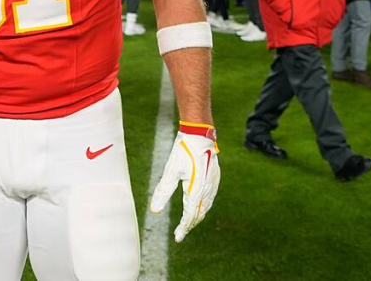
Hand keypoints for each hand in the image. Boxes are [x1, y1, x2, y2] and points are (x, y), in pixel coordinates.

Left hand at [149, 123, 220, 242]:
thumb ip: (163, 191)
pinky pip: (210, 198)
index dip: (183, 228)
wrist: (199, 134)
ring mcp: (213, 183)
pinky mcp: (215, 177)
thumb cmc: (183, 151)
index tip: (177, 238)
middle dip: (190, 225)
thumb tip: (155, 210)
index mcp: (196, 189)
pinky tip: (198, 206)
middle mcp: (207, 189)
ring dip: (197, 216)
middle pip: (199, 214)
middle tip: (180, 233)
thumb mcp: (170, 170)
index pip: (190, 215)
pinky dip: (203, 207)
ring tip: (188, 223)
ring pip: (206, 207)